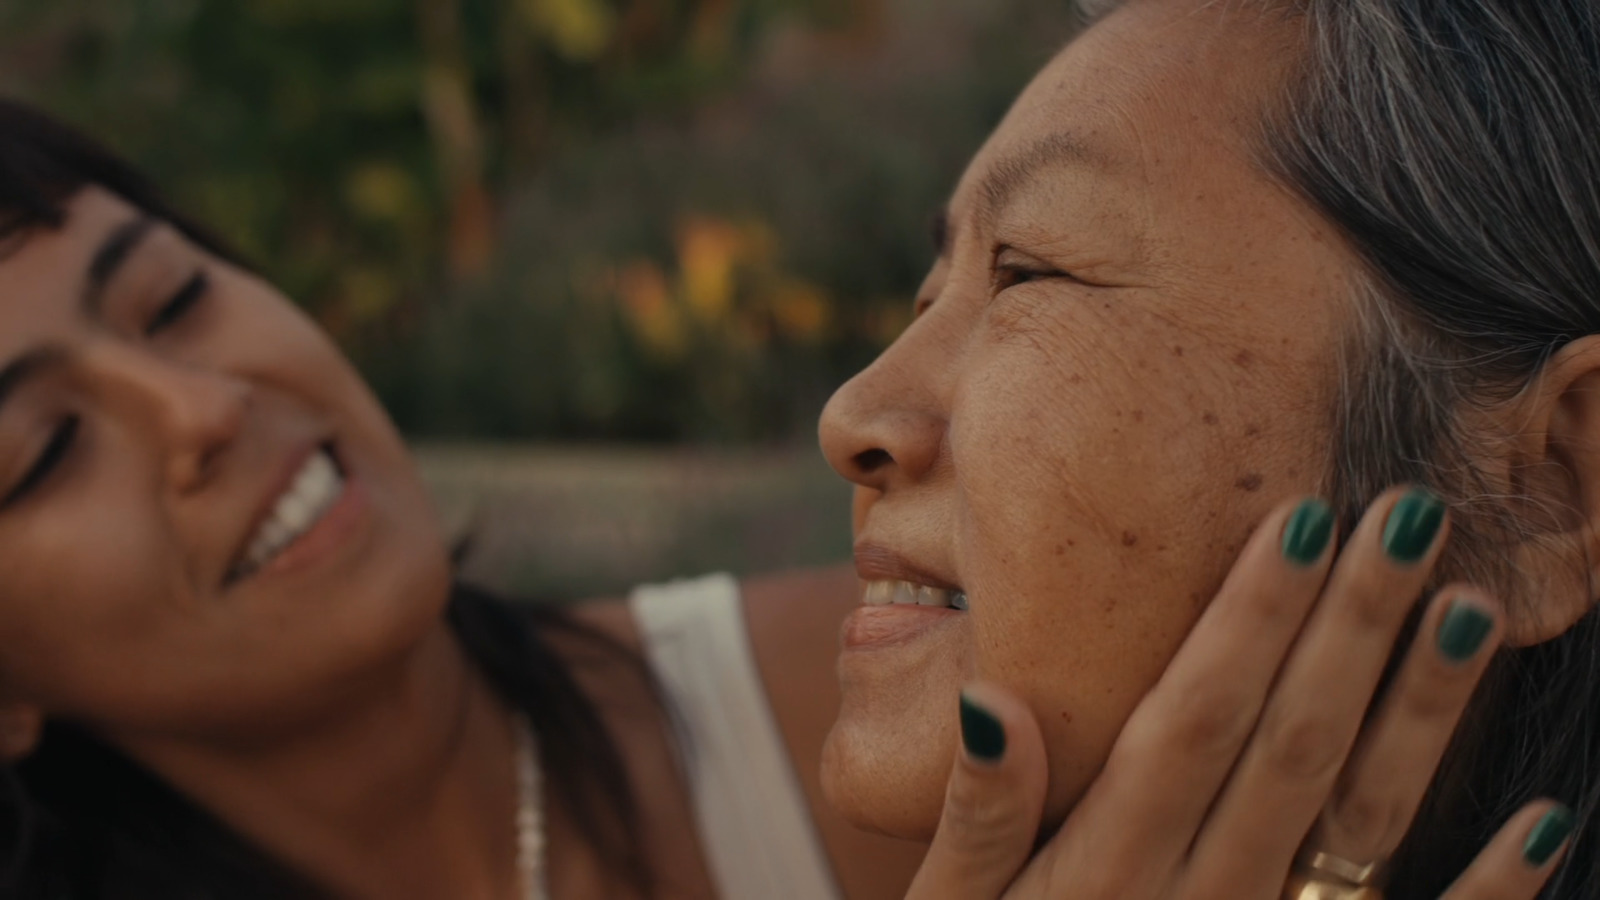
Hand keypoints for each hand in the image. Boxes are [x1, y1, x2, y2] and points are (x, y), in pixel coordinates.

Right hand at [908, 489, 1574, 898]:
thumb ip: (980, 816)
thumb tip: (994, 702)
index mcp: (1106, 865)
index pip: (1194, 720)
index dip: (1250, 621)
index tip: (1301, 521)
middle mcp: (1198, 897)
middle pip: (1289, 744)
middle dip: (1349, 626)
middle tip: (1406, 513)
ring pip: (1360, 820)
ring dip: (1419, 717)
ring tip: (1470, 610)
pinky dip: (1488, 892)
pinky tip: (1544, 821)